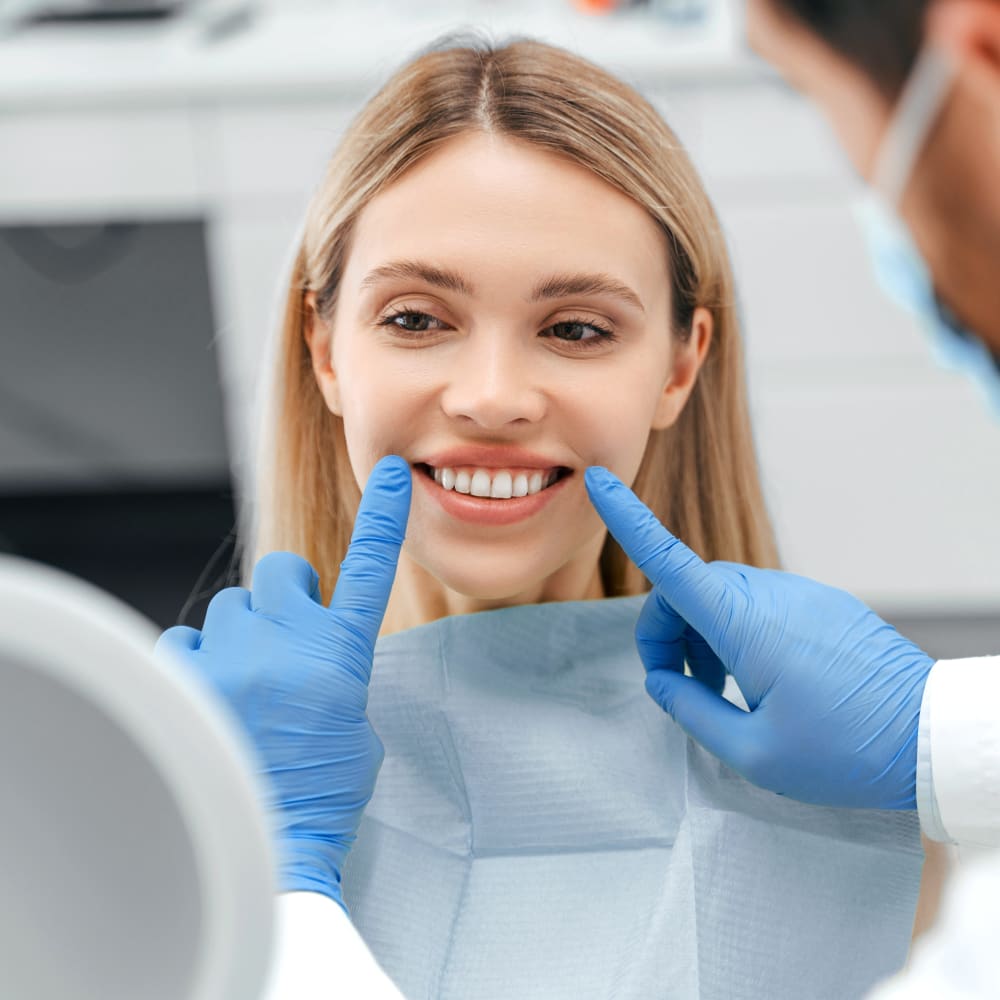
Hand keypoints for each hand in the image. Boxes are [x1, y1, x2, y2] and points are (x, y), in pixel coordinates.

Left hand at [157, 455, 411, 911]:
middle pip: (281, 571)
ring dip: (241, 634)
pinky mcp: (188, 677)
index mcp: (342, 654)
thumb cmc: (324, 793)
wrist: (270, 843)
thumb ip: (336, 675)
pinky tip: (208, 695)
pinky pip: (186, 642)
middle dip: (286, 592)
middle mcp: (287, 641)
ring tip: (245, 683)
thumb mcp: (355, 729)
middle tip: (287, 633)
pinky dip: (198, 661)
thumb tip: (308, 661)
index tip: (388, 474)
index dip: (382, 516)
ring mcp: (234, 656)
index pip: (370, 567)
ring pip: (231, 608)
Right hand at [585, 465, 933, 809]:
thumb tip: (662, 683)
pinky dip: (738, 634)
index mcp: (745, 624)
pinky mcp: (822, 604)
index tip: (600, 481)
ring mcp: (800, 594)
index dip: (628, 520)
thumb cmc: (845, 752)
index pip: (669, 562)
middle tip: (680, 687)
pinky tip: (763, 683)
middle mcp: (770, 595)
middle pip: (688, 589)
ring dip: (704, 636)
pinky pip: (760, 604)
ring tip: (726, 693)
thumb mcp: (754, 753)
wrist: (935, 738)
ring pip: (723, 597)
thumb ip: (692, 711)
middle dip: (667, 632)